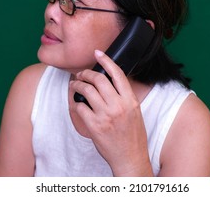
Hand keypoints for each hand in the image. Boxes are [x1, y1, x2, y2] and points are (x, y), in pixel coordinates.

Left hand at [69, 50, 152, 175]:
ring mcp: (106, 115)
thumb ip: (124, 97)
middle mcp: (118, 105)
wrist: (129, 157)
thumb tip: (110, 82)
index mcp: (130, 100)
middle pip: (98, 79)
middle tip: (81, 75)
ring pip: (86, 91)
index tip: (97, 53)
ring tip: (74, 86)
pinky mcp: (94, 126)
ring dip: (77, 85)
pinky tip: (77, 103)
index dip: (106, 60)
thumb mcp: (135, 112)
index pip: (117, 74)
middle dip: (86, 73)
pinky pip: (80, 107)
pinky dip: (76, 103)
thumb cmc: (133, 136)